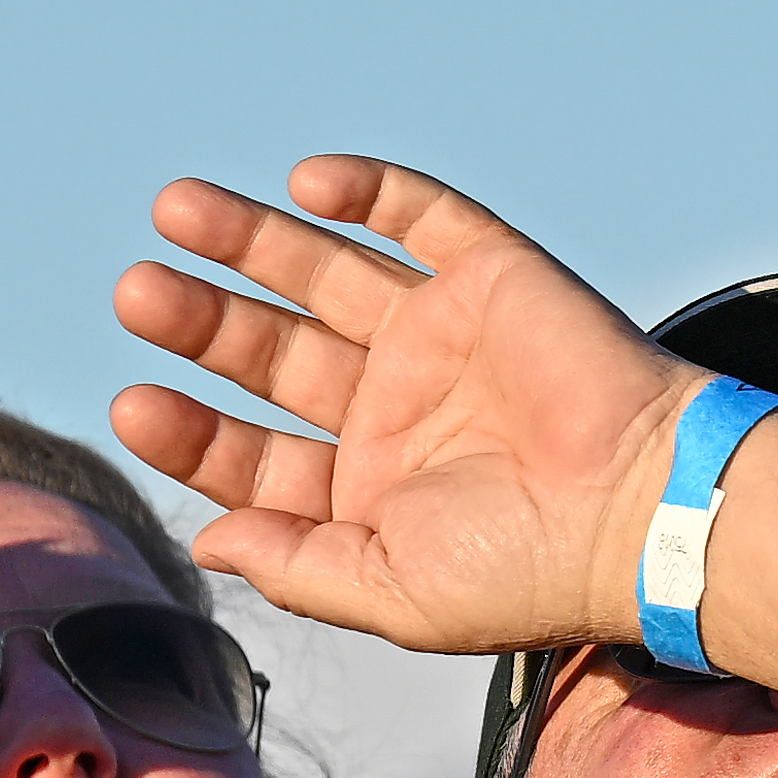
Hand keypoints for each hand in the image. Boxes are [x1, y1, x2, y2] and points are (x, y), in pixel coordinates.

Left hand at [108, 162, 692, 654]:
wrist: (645, 508)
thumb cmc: (529, 571)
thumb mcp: (392, 593)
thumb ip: (296, 567)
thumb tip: (208, 540)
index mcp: (370, 490)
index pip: (256, 454)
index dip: (193, 433)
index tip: (133, 407)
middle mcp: (397, 408)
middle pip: (273, 353)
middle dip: (205, 322)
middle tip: (136, 293)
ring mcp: (443, 337)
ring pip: (327, 272)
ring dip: (252, 240)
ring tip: (173, 210)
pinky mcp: (493, 275)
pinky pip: (422, 216)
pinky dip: (367, 190)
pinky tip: (304, 183)